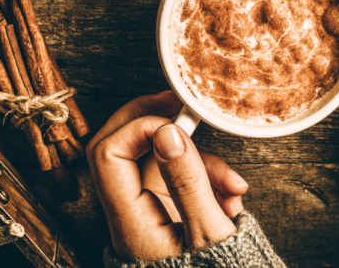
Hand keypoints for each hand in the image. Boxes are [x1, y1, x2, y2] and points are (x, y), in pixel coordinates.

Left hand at [86, 91, 247, 260]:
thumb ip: (189, 181)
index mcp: (129, 222)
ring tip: (232, 185)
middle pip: (116, 143)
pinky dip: (205, 175)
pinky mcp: (167, 205)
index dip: (137, 128)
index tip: (174, 123)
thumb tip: (167, 132)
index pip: (107, 154)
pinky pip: (177, 174)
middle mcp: (130, 210)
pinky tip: (232, 196)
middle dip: (150, 116)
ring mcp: (147, 206)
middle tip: (181, 102)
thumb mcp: (210, 235)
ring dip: (195, 157)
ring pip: (154, 157)